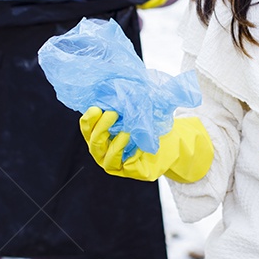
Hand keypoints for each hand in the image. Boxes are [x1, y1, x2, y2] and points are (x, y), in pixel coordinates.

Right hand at [80, 107, 212, 182]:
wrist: (171, 141)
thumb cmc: (149, 124)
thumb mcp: (135, 111)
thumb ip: (123, 103)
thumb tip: (116, 86)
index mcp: (100, 135)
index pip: (86, 128)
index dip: (88, 119)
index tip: (96, 108)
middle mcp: (103, 152)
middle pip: (94, 143)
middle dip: (101, 128)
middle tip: (113, 113)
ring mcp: (115, 164)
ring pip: (107, 157)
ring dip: (115, 143)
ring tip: (126, 130)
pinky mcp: (130, 172)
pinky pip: (125, 164)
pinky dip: (129, 153)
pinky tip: (137, 144)